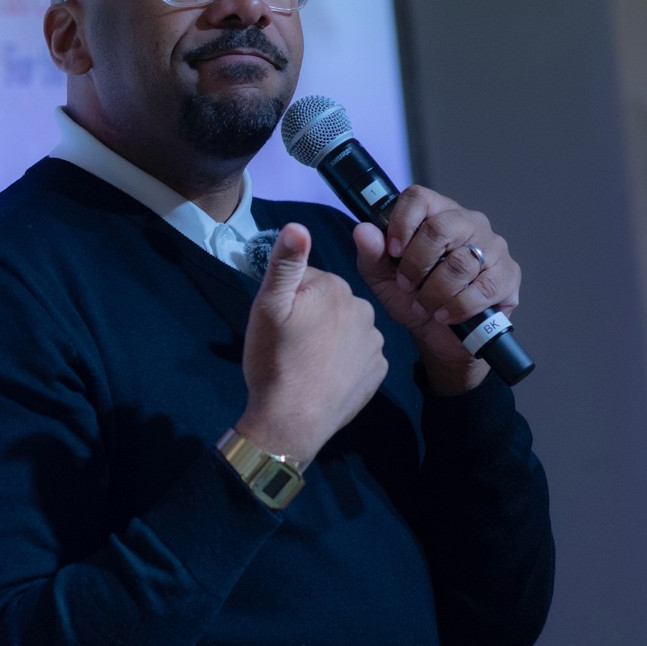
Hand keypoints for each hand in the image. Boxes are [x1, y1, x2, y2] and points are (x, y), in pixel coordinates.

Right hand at [236, 223, 387, 463]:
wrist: (290, 421)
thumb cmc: (274, 360)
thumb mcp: (268, 306)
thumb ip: (285, 263)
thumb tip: (297, 225)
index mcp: (335, 288)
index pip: (309, 280)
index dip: (289, 299)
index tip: (278, 322)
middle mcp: (364, 310)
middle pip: (331, 303)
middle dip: (312, 316)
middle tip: (289, 343)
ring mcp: (374, 343)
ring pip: (347, 328)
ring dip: (330, 338)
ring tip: (306, 362)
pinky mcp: (378, 372)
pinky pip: (359, 355)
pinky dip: (344, 362)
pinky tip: (325, 376)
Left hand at [351, 186, 520, 395]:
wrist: (441, 336)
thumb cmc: (413, 297)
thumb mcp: (384, 278)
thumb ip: (372, 254)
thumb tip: (363, 230)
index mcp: (436, 213)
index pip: (419, 197)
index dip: (401, 223)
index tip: (392, 251)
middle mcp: (468, 222)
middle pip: (440, 228)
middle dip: (416, 264)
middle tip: (406, 286)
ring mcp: (493, 247)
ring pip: (460, 263)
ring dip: (434, 292)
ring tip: (423, 306)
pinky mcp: (508, 275)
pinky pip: (484, 288)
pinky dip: (458, 306)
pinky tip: (444, 315)